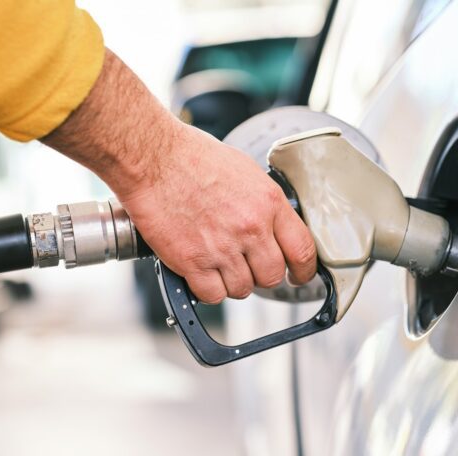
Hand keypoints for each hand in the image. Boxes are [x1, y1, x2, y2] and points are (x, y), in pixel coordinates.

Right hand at [42, 49, 316, 302]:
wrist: (153, 158)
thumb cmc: (192, 157)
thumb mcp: (246, 172)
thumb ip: (264, 204)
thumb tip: (273, 227)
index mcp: (269, 203)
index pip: (303, 251)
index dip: (304, 271)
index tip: (298, 276)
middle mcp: (251, 228)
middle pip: (272, 276)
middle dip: (261, 275)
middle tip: (247, 266)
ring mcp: (222, 248)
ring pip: (242, 289)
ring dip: (232, 282)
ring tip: (217, 263)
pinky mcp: (192, 262)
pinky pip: (212, 295)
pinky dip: (207, 289)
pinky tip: (200, 272)